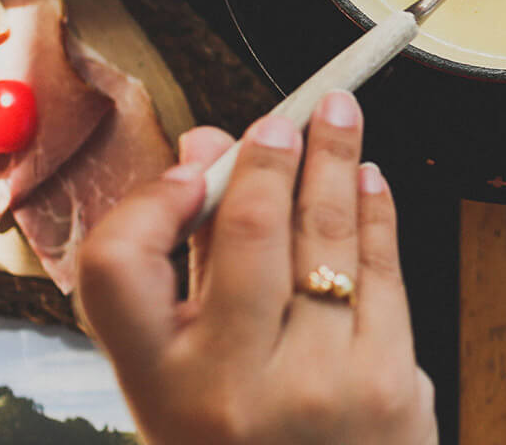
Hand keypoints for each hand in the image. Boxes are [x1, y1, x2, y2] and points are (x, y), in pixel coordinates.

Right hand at [76, 91, 437, 444]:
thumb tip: (204, 150)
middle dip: (270, 156)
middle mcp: (231, 388)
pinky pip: (383, 269)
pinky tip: (369, 180)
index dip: (148, 202)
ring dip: (336, 161)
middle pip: (247, 230)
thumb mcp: (189, 382)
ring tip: (340, 118)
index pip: (117, 266)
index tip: (188, 168)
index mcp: (158, 388)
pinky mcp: (387, 383)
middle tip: (284, 117)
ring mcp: (316, 386)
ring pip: (327, 237)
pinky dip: (376, 212)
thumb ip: (191, 264)